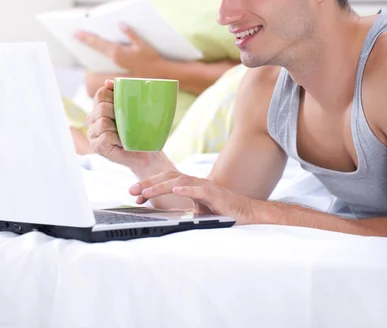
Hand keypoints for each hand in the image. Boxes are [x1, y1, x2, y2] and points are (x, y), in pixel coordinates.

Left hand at [76, 24, 163, 76]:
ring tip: (85, 39)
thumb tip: (120, 24)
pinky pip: (107, 55)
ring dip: (93, 46)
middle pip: (97, 47)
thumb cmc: (152, 58)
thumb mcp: (143, 44)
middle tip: (75, 35)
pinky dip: (102, 49)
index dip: (86, 38)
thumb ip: (131, 34)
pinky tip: (100, 46)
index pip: (98, 43)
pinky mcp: (120, 64)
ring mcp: (116, 62)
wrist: (157, 73)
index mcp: (117, 52)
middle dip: (86, 41)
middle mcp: (114, 58)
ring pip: (101, 52)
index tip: (76, 33)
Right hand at [86, 80, 155, 169]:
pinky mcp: (97, 147)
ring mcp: (93, 134)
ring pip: (103, 122)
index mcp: (99, 108)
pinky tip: (122, 143)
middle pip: (101, 107)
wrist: (147, 152)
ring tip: (125, 134)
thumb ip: (121, 93)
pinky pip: (105, 136)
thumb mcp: (133, 108)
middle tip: (127, 122)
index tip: (125, 104)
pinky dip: (117, 139)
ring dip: (118, 128)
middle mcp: (92, 120)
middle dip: (117, 113)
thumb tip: (108, 82)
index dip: (113, 96)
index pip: (101, 94)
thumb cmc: (140, 129)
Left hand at [129, 172, 256, 223]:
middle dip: (148, 183)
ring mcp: (205, 187)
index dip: (150, 185)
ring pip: (179, 181)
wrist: (246, 213)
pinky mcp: (215, 194)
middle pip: (168, 177)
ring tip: (146, 192)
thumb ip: (184, 212)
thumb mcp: (198, 213)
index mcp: (190, 186)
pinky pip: (199, 189)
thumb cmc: (223, 212)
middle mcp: (195, 183)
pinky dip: (187, 189)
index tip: (135, 194)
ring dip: (161, 186)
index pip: (166, 181)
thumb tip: (166, 219)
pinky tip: (176, 190)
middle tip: (131, 191)